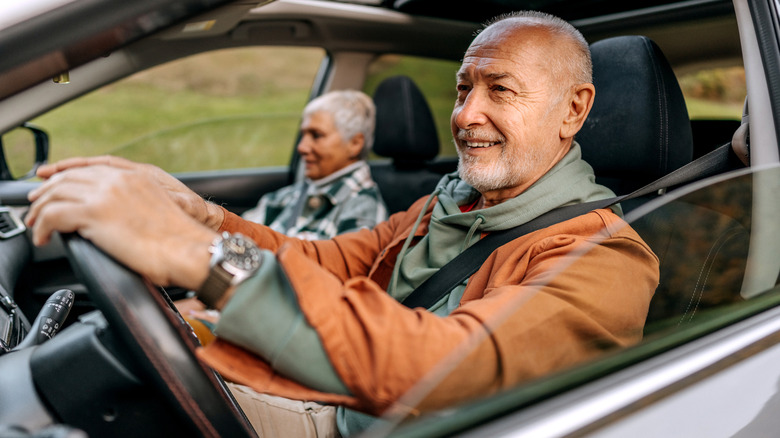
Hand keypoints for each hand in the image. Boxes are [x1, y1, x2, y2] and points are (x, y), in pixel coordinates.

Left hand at [26, 164, 215, 288]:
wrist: (190, 248)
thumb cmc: (181, 240)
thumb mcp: (159, 209)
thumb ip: (137, 204)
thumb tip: (121, 217)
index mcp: (138, 175)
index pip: (92, 165)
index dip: (67, 171)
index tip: (52, 179)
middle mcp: (120, 179)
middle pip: (70, 176)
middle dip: (48, 189)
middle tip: (36, 204)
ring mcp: (106, 194)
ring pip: (56, 192)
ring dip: (41, 208)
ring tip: (36, 223)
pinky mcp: (95, 214)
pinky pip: (53, 214)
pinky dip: (42, 225)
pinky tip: (44, 236)